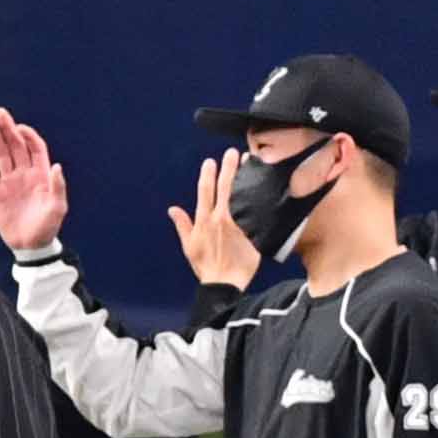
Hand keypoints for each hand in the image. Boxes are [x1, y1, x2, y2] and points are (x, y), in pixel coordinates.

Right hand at [0, 109, 68, 252]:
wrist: (30, 246)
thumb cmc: (47, 227)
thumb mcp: (57, 208)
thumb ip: (58, 187)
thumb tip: (56, 166)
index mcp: (40, 176)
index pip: (34, 148)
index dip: (28, 136)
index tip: (19, 127)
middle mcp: (24, 174)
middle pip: (15, 146)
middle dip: (8, 129)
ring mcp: (9, 182)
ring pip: (1, 155)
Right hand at [167, 150, 261, 290]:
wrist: (223, 284)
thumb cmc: (206, 267)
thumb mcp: (189, 246)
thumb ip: (182, 225)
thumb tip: (172, 209)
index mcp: (203, 220)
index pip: (204, 190)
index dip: (207, 174)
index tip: (210, 161)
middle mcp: (220, 219)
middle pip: (224, 187)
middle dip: (228, 168)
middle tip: (233, 153)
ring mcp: (236, 225)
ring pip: (240, 196)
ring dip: (244, 178)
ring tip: (250, 163)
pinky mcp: (250, 233)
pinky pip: (256, 213)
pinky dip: (259, 200)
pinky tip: (264, 189)